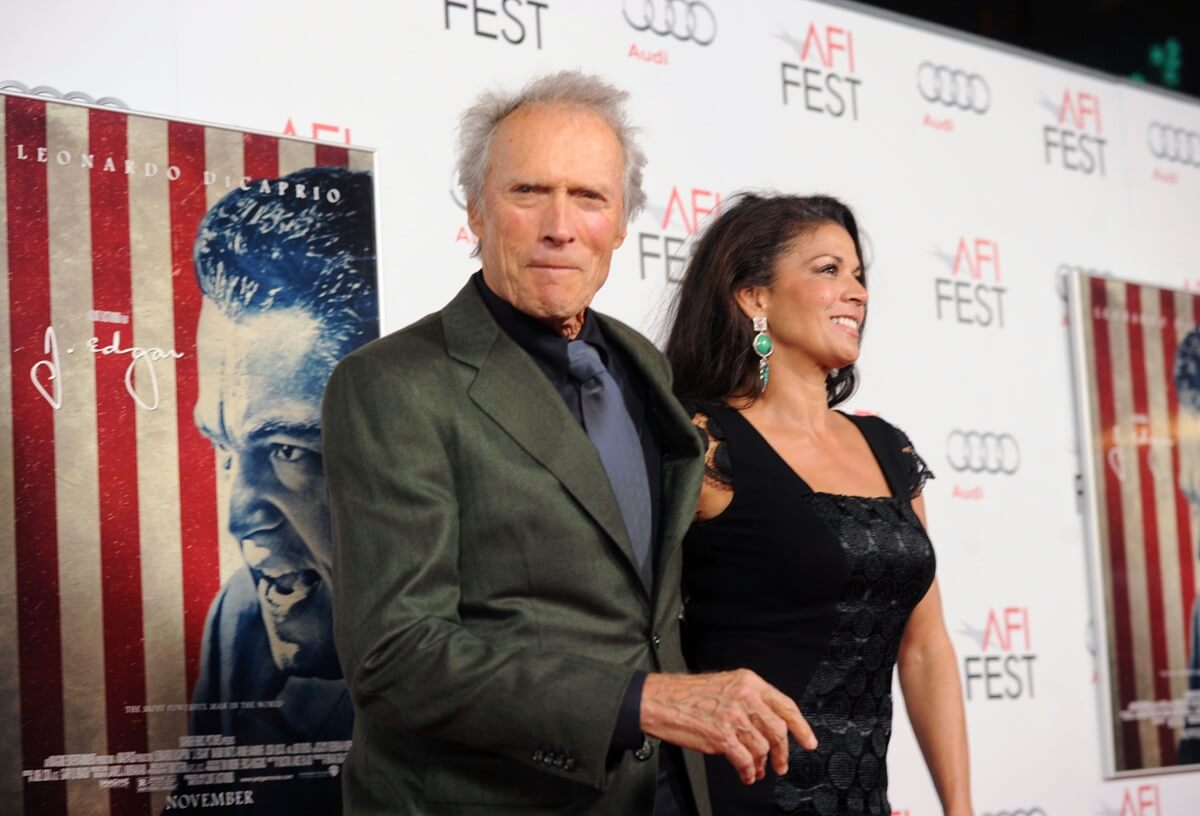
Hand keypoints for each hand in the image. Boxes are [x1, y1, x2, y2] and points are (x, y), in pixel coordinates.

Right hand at [640, 670, 816, 784]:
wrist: (659, 700)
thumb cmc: (686, 694)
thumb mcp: (725, 685)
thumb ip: (748, 700)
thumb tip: (766, 725)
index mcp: (748, 682)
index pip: (785, 705)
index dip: (801, 727)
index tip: (809, 741)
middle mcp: (744, 697)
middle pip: (778, 730)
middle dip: (783, 752)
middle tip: (782, 764)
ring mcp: (734, 717)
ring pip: (762, 748)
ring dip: (761, 765)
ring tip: (756, 771)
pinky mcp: (721, 736)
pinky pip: (745, 760)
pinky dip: (747, 771)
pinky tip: (745, 774)